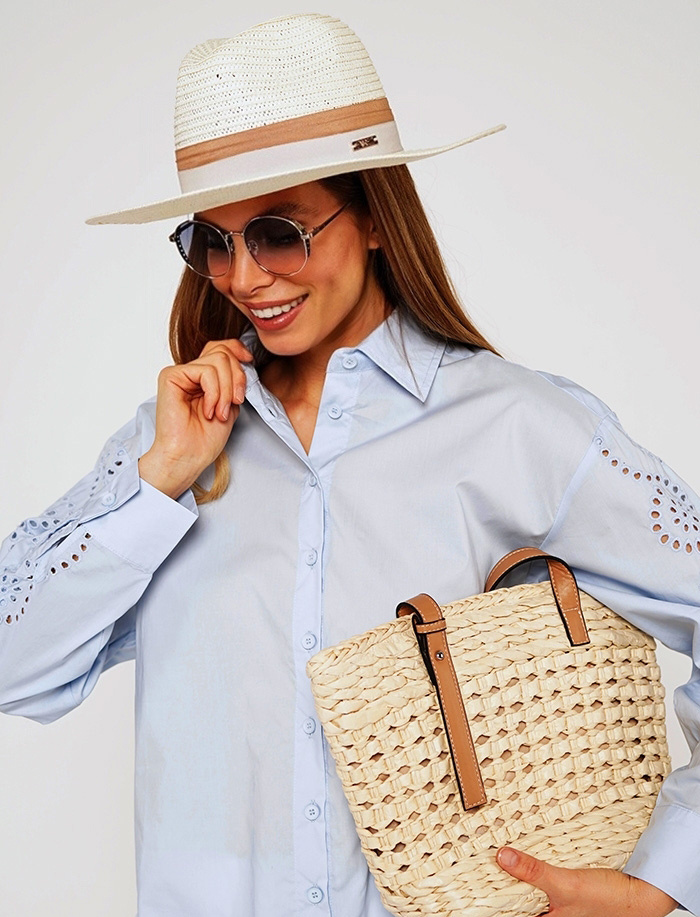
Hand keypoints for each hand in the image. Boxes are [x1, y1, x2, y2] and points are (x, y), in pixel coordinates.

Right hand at [138, 338, 253, 498]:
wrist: (188, 457)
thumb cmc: (205, 439)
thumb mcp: (230, 404)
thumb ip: (233, 382)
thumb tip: (244, 359)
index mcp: (203, 377)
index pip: (221, 347)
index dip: (238, 350)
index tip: (250, 362)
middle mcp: (190, 372)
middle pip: (223, 351)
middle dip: (237, 377)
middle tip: (236, 402)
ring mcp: (180, 372)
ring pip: (219, 360)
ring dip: (227, 390)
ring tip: (221, 412)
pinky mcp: (171, 376)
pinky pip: (206, 372)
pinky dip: (215, 393)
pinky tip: (209, 411)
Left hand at [496, 846, 677, 916]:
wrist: (641, 894)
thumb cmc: (610, 900)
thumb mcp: (567, 884)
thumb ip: (534, 871)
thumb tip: (503, 857)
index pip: (509, 911)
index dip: (491, 900)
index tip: (474, 882)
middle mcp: (551, 916)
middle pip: (518, 900)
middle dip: (504, 882)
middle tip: (486, 861)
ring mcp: (558, 906)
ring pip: (530, 891)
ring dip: (520, 875)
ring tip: (501, 855)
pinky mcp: (565, 893)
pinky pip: (543, 882)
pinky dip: (535, 870)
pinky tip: (527, 856)